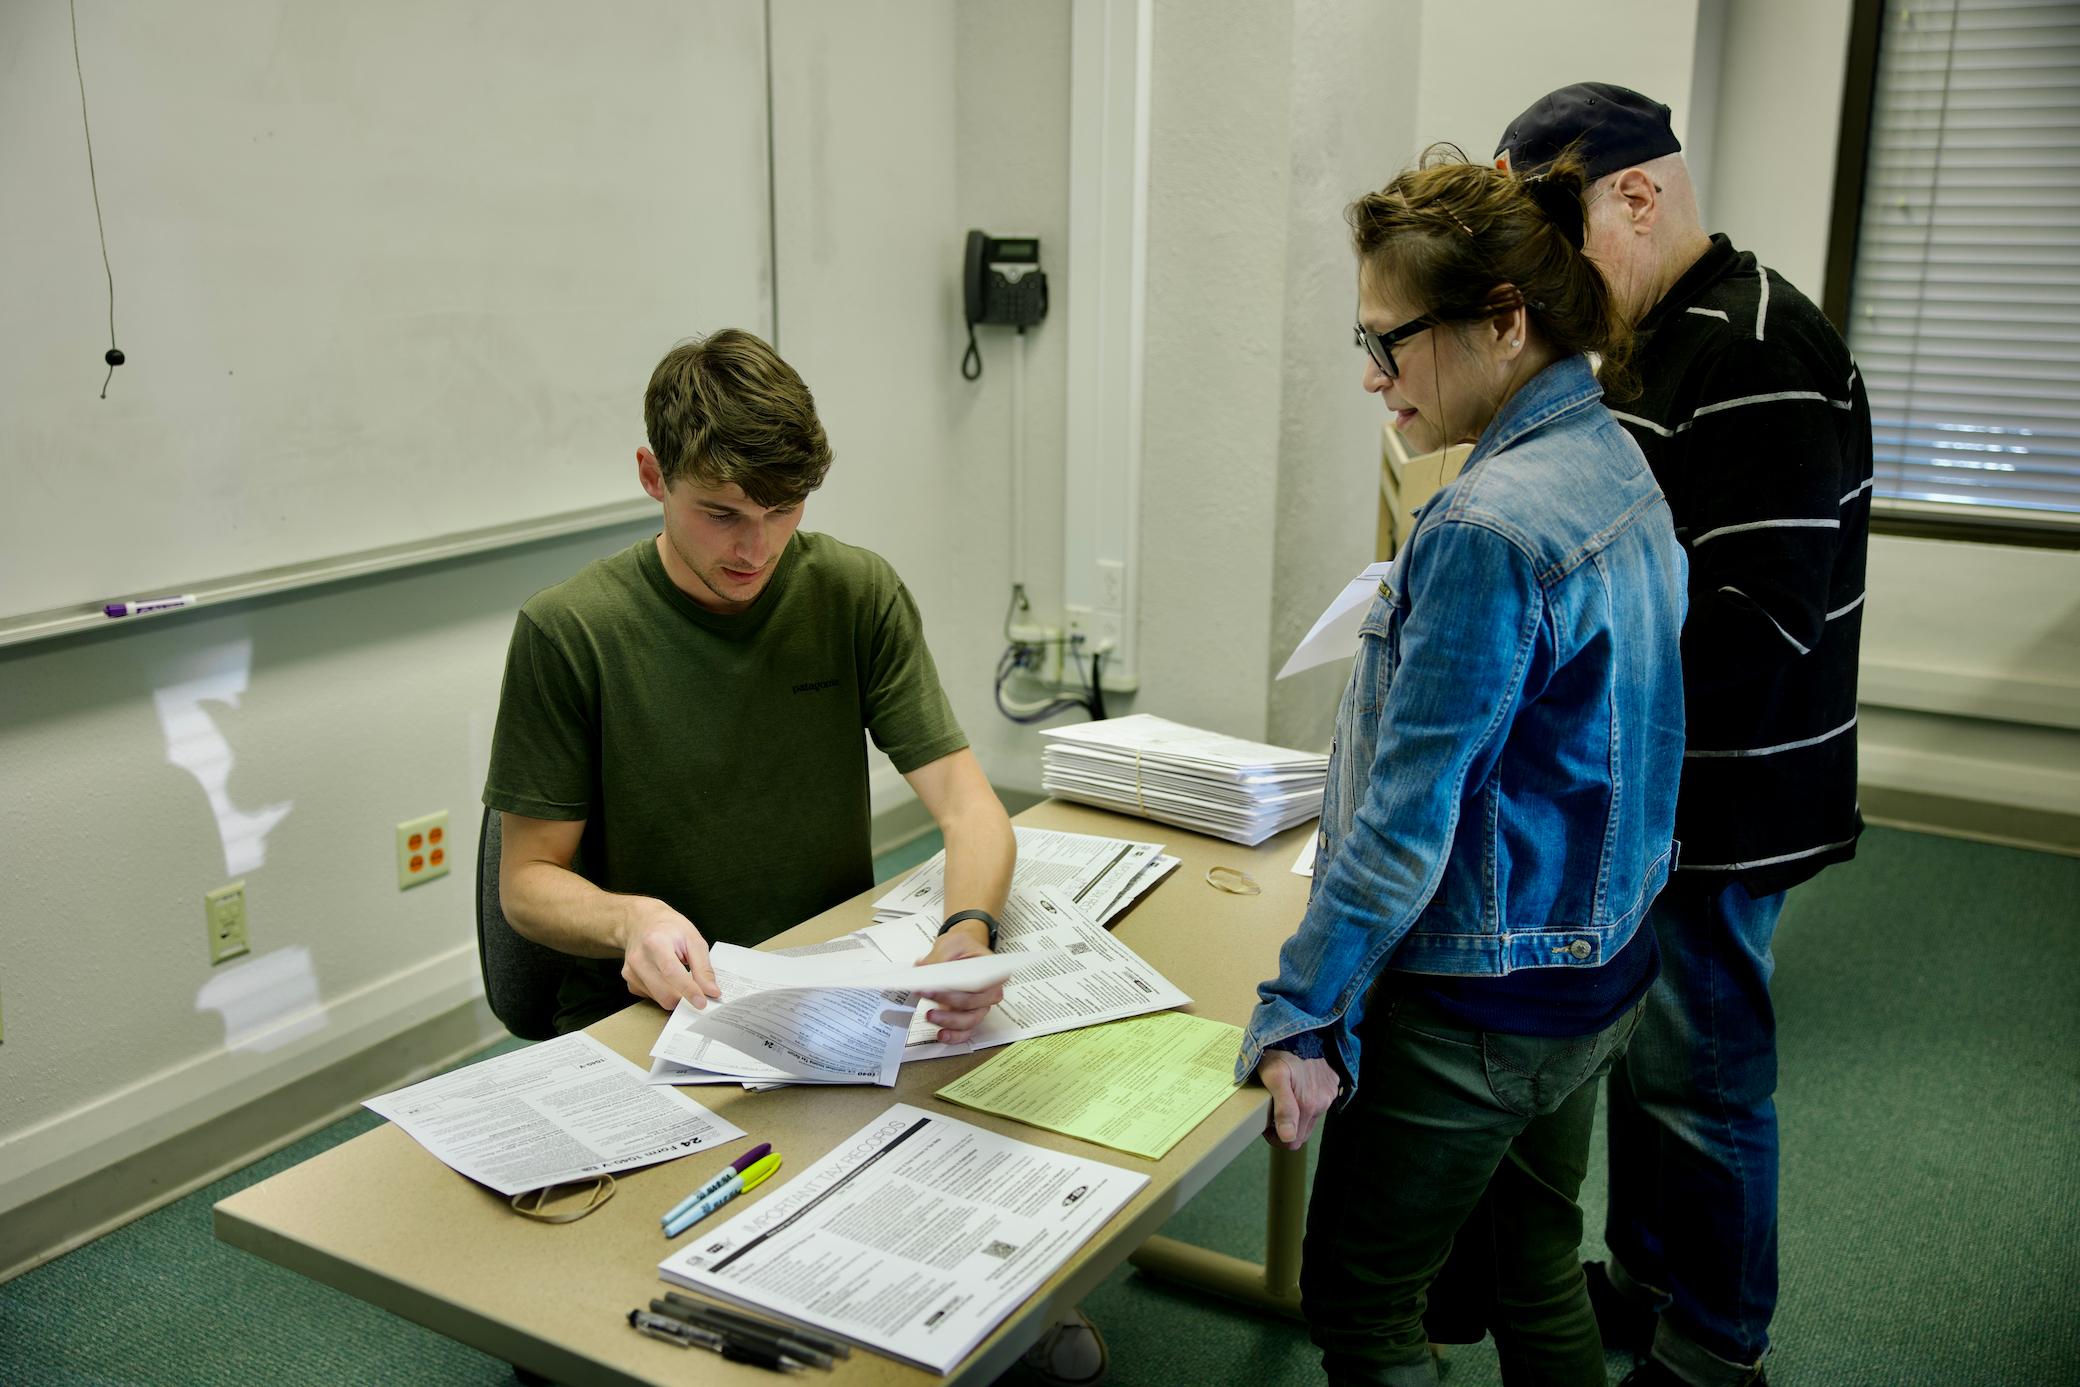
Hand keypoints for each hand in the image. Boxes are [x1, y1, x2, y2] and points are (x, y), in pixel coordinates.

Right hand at [618, 898, 721, 1011]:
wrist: (641, 922)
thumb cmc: (669, 928)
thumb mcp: (693, 939)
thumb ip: (703, 967)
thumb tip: (711, 991)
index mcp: (655, 942)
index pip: (671, 972)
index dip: (688, 990)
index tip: (702, 1003)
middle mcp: (639, 958)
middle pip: (664, 992)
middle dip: (685, 999)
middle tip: (698, 994)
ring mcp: (631, 971)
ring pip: (659, 999)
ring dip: (675, 995)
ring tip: (680, 976)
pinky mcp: (630, 982)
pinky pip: (652, 997)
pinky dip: (664, 992)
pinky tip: (666, 977)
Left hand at [913, 921, 1004, 1045]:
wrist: (961, 952)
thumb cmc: (961, 948)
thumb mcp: (951, 944)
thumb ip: (939, 960)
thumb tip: (924, 972)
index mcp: (992, 971)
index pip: (979, 983)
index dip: (958, 987)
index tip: (937, 986)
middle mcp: (990, 991)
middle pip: (973, 1004)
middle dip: (947, 1001)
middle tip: (927, 994)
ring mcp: (979, 1006)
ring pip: (970, 1020)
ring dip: (949, 1021)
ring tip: (931, 1015)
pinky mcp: (968, 1016)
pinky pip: (966, 1032)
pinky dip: (954, 1035)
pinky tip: (942, 1034)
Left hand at [1258, 1049, 1339, 1149]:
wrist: (1299, 1027)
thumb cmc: (1280, 1051)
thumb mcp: (1273, 1077)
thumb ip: (1282, 1109)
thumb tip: (1288, 1137)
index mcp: (1308, 1105)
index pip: (1293, 1141)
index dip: (1277, 1137)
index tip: (1267, 1124)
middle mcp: (1323, 1102)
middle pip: (1303, 1131)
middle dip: (1286, 1126)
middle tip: (1271, 1109)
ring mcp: (1330, 1093)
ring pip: (1311, 1117)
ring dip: (1297, 1113)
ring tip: (1283, 1095)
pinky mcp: (1333, 1083)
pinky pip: (1320, 1101)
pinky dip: (1308, 1099)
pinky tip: (1297, 1085)